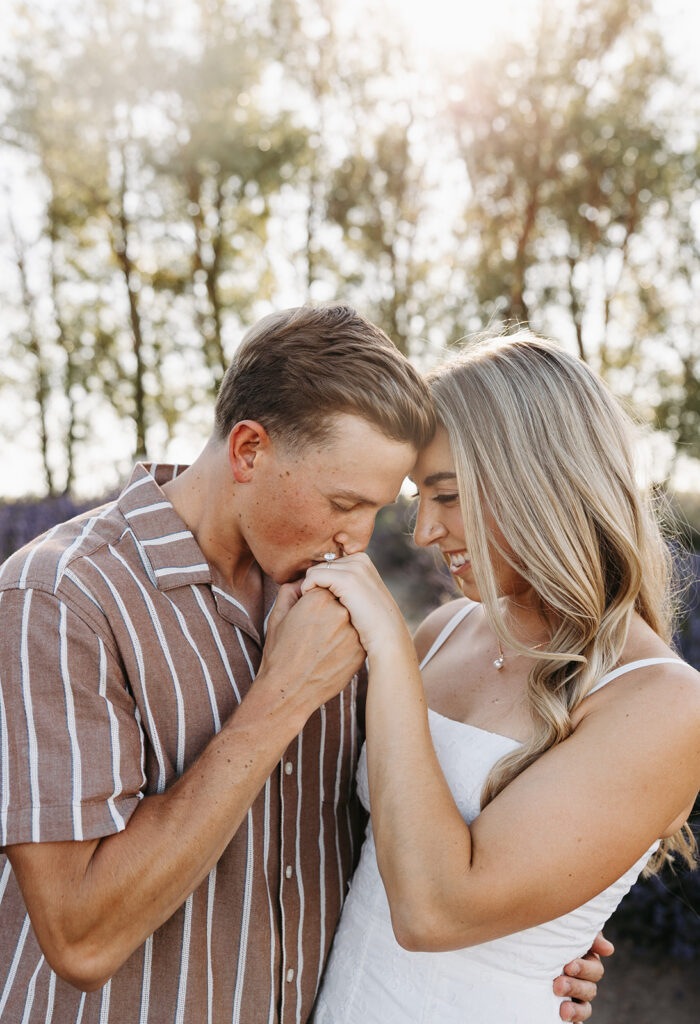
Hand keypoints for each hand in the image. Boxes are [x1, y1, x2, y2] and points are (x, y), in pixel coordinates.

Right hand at [257, 583, 365, 723]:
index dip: (314, 599)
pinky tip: (330, 653)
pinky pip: (356, 636)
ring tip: (322, 642)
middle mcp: (341, 612)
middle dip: (329, 610)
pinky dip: (346, 641)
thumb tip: (306, 580)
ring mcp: (354, 632)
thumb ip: (292, 589)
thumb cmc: (279, 652)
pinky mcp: (361, 650)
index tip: (307, 615)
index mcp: (319, 599)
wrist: (288, 690)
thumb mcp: (278, 615)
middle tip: (315, 629)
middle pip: (340, 600)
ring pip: (351, 618)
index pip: (325, 585)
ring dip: (340, 625)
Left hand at [300, 553, 410, 658]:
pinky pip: (314, 577)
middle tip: (317, 607)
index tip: (321, 600)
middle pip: (320, 567)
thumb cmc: (370, 624)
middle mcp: (359, 560)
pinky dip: (307, 590)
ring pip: (314, 571)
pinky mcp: (347, 580)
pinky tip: (312, 606)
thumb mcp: (360, 596)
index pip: (328, 564)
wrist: (387, 637)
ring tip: (317, 609)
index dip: (321, 582)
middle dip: (315, 585)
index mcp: (362, 560)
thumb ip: (344, 584)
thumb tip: (322, 581)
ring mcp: (355, 568)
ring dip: (311, 589)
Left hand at [553, 932, 613, 1021]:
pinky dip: (574, 1022)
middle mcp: (583, 982)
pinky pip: (576, 1021)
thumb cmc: (552, 936)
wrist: (528, 949)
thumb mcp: (568, 931)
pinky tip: (564, 1021)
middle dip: (575, 987)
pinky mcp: (566, 1011)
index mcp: (586, 962)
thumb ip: (590, 937)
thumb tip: (609, 949)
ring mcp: (575, 998)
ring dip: (575, 1009)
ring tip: (563, 1010)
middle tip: (558, 985)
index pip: (594, 970)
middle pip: (590, 990)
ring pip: (585, 1008)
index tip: (568, 966)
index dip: (583, 969)